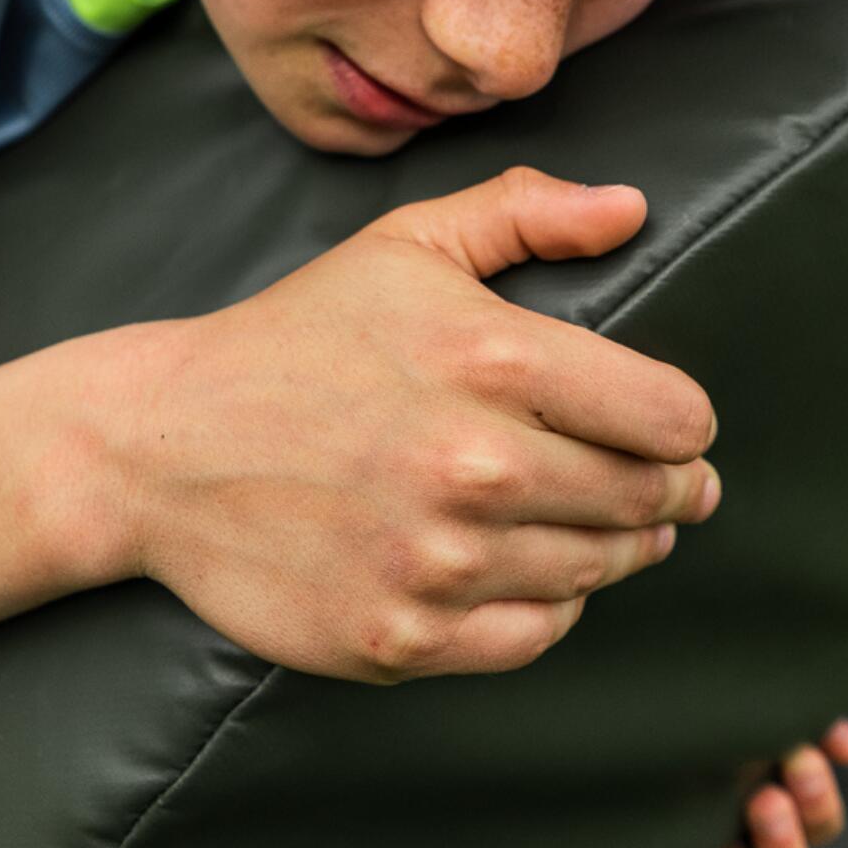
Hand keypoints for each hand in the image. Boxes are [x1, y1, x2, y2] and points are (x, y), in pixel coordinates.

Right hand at [97, 167, 721, 682]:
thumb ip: (528, 213)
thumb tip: (632, 209)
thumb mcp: (409, 243)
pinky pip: (534, 636)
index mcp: (495, 359)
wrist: (162, 446)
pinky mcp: (399, 638)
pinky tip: (535, 570)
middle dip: (668, 489)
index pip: (671, 416)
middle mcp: (478, 467)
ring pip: (597, 571)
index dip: (685, 423)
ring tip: (609, 523)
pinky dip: (552, 606)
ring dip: (617, 547)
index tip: (672, 425)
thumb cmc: (299, 335)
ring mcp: (437, 561)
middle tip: (667, 485)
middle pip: (646, 499)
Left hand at [673, 718, 847, 847]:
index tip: (801, 762)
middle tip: (763, 803)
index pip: (819, 820)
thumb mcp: (761, 711)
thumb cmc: (714, 720)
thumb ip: (812, 726)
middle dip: (783, 840)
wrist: (642, 725)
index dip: (817, 800)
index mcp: (780, 802)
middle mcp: (753, 844)